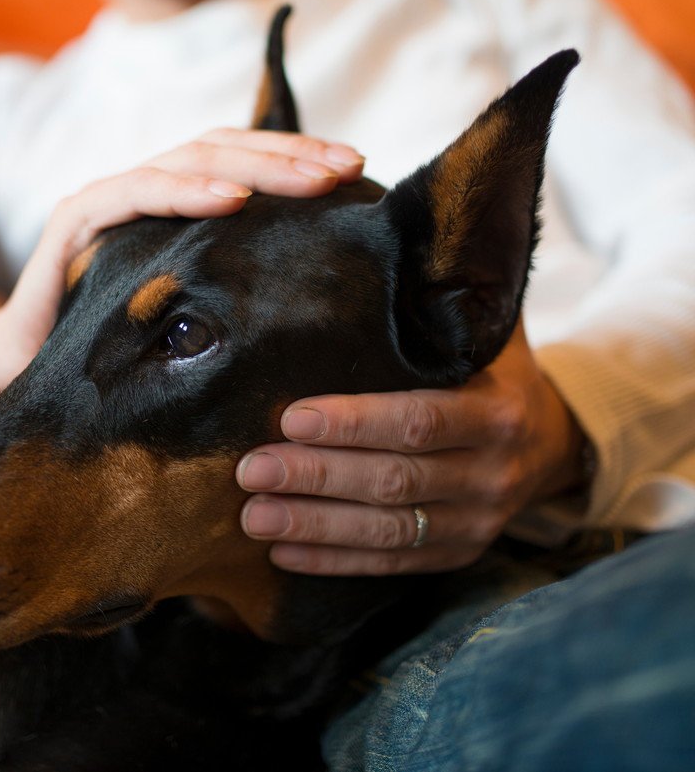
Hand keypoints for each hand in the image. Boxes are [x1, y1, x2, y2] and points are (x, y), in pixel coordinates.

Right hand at [0, 128, 365, 373]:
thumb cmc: (109, 347)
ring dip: (253, 166)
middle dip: (290, 156)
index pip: (241, 161)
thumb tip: (315, 282)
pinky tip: (229, 200)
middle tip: (347, 168)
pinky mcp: (73, 220)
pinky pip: (133, 191)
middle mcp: (141, 189)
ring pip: (188, 159)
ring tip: (308, 180)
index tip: (357, 171)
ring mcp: (106, 198)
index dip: (297, 157)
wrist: (22, 370)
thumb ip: (229, 281)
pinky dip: (183, 190)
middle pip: (224, 149)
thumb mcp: (186, 311)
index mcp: (171, 205)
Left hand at [236, 322, 586, 574]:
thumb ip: (438, 298)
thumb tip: (371, 238)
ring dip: (315, 525)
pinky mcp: (456, 555)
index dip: (354, 422)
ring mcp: (477, 523)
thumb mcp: (484, 330)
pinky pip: (390, 565)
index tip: (291, 416)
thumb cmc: (491, 369)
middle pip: (393, 480)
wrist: (553, 438)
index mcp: (498, 412)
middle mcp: (492, 474)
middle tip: (251, 469)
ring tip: (254, 516)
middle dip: (317, 476)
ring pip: (387, 531)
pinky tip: (281, 554)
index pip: (418, 419)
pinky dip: (334, 561)